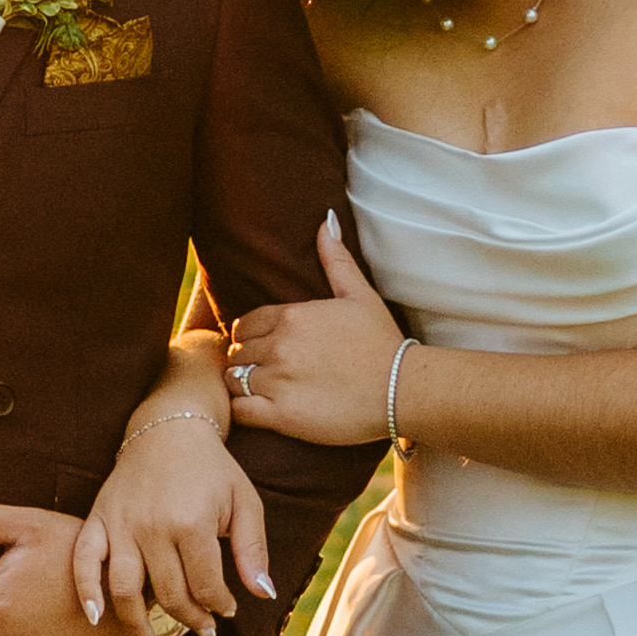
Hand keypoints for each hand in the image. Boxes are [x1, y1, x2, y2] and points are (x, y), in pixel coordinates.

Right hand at [68, 369, 273, 635]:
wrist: (168, 428)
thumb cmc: (212, 469)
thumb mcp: (245, 502)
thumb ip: (254, 550)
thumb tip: (263, 595)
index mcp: (193, 522)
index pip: (206, 586)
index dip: (220, 606)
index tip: (226, 610)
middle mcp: (154, 526)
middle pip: (168, 594)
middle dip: (189, 619)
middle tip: (201, 629)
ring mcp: (121, 523)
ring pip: (124, 589)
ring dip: (137, 626)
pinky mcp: (98, 518)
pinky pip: (84, 561)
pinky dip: (86, 591)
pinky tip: (95, 619)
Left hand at [213, 214, 409, 453]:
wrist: (403, 390)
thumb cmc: (383, 343)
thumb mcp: (361, 295)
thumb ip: (336, 260)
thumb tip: (325, 220)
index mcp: (292, 316)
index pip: (245, 324)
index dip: (252, 337)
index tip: (266, 349)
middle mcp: (279, 346)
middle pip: (237, 352)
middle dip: (247, 361)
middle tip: (267, 373)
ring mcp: (278, 380)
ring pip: (233, 380)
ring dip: (242, 385)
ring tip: (263, 392)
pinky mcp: (281, 415)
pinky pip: (238, 410)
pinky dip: (242, 410)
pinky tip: (259, 411)